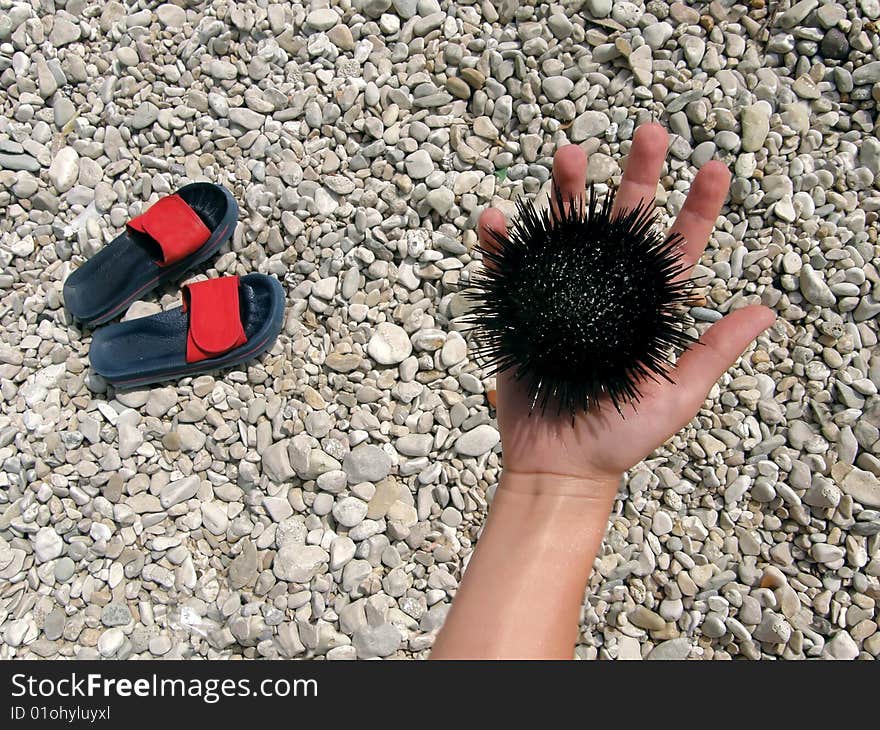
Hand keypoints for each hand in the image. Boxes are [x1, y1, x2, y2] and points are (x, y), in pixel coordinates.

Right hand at [477, 124, 775, 490]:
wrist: (558, 465)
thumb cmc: (620, 438)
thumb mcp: (678, 396)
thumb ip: (714, 352)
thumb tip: (768, 311)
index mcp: (647, 307)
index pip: (677, 248)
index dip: (698, 207)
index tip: (714, 167)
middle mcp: (606, 291)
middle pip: (622, 221)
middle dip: (636, 174)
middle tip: (647, 133)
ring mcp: (561, 295)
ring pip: (566, 229)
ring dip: (566, 189)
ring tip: (569, 155)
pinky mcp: (521, 309)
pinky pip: (508, 269)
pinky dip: (500, 243)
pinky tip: (497, 219)